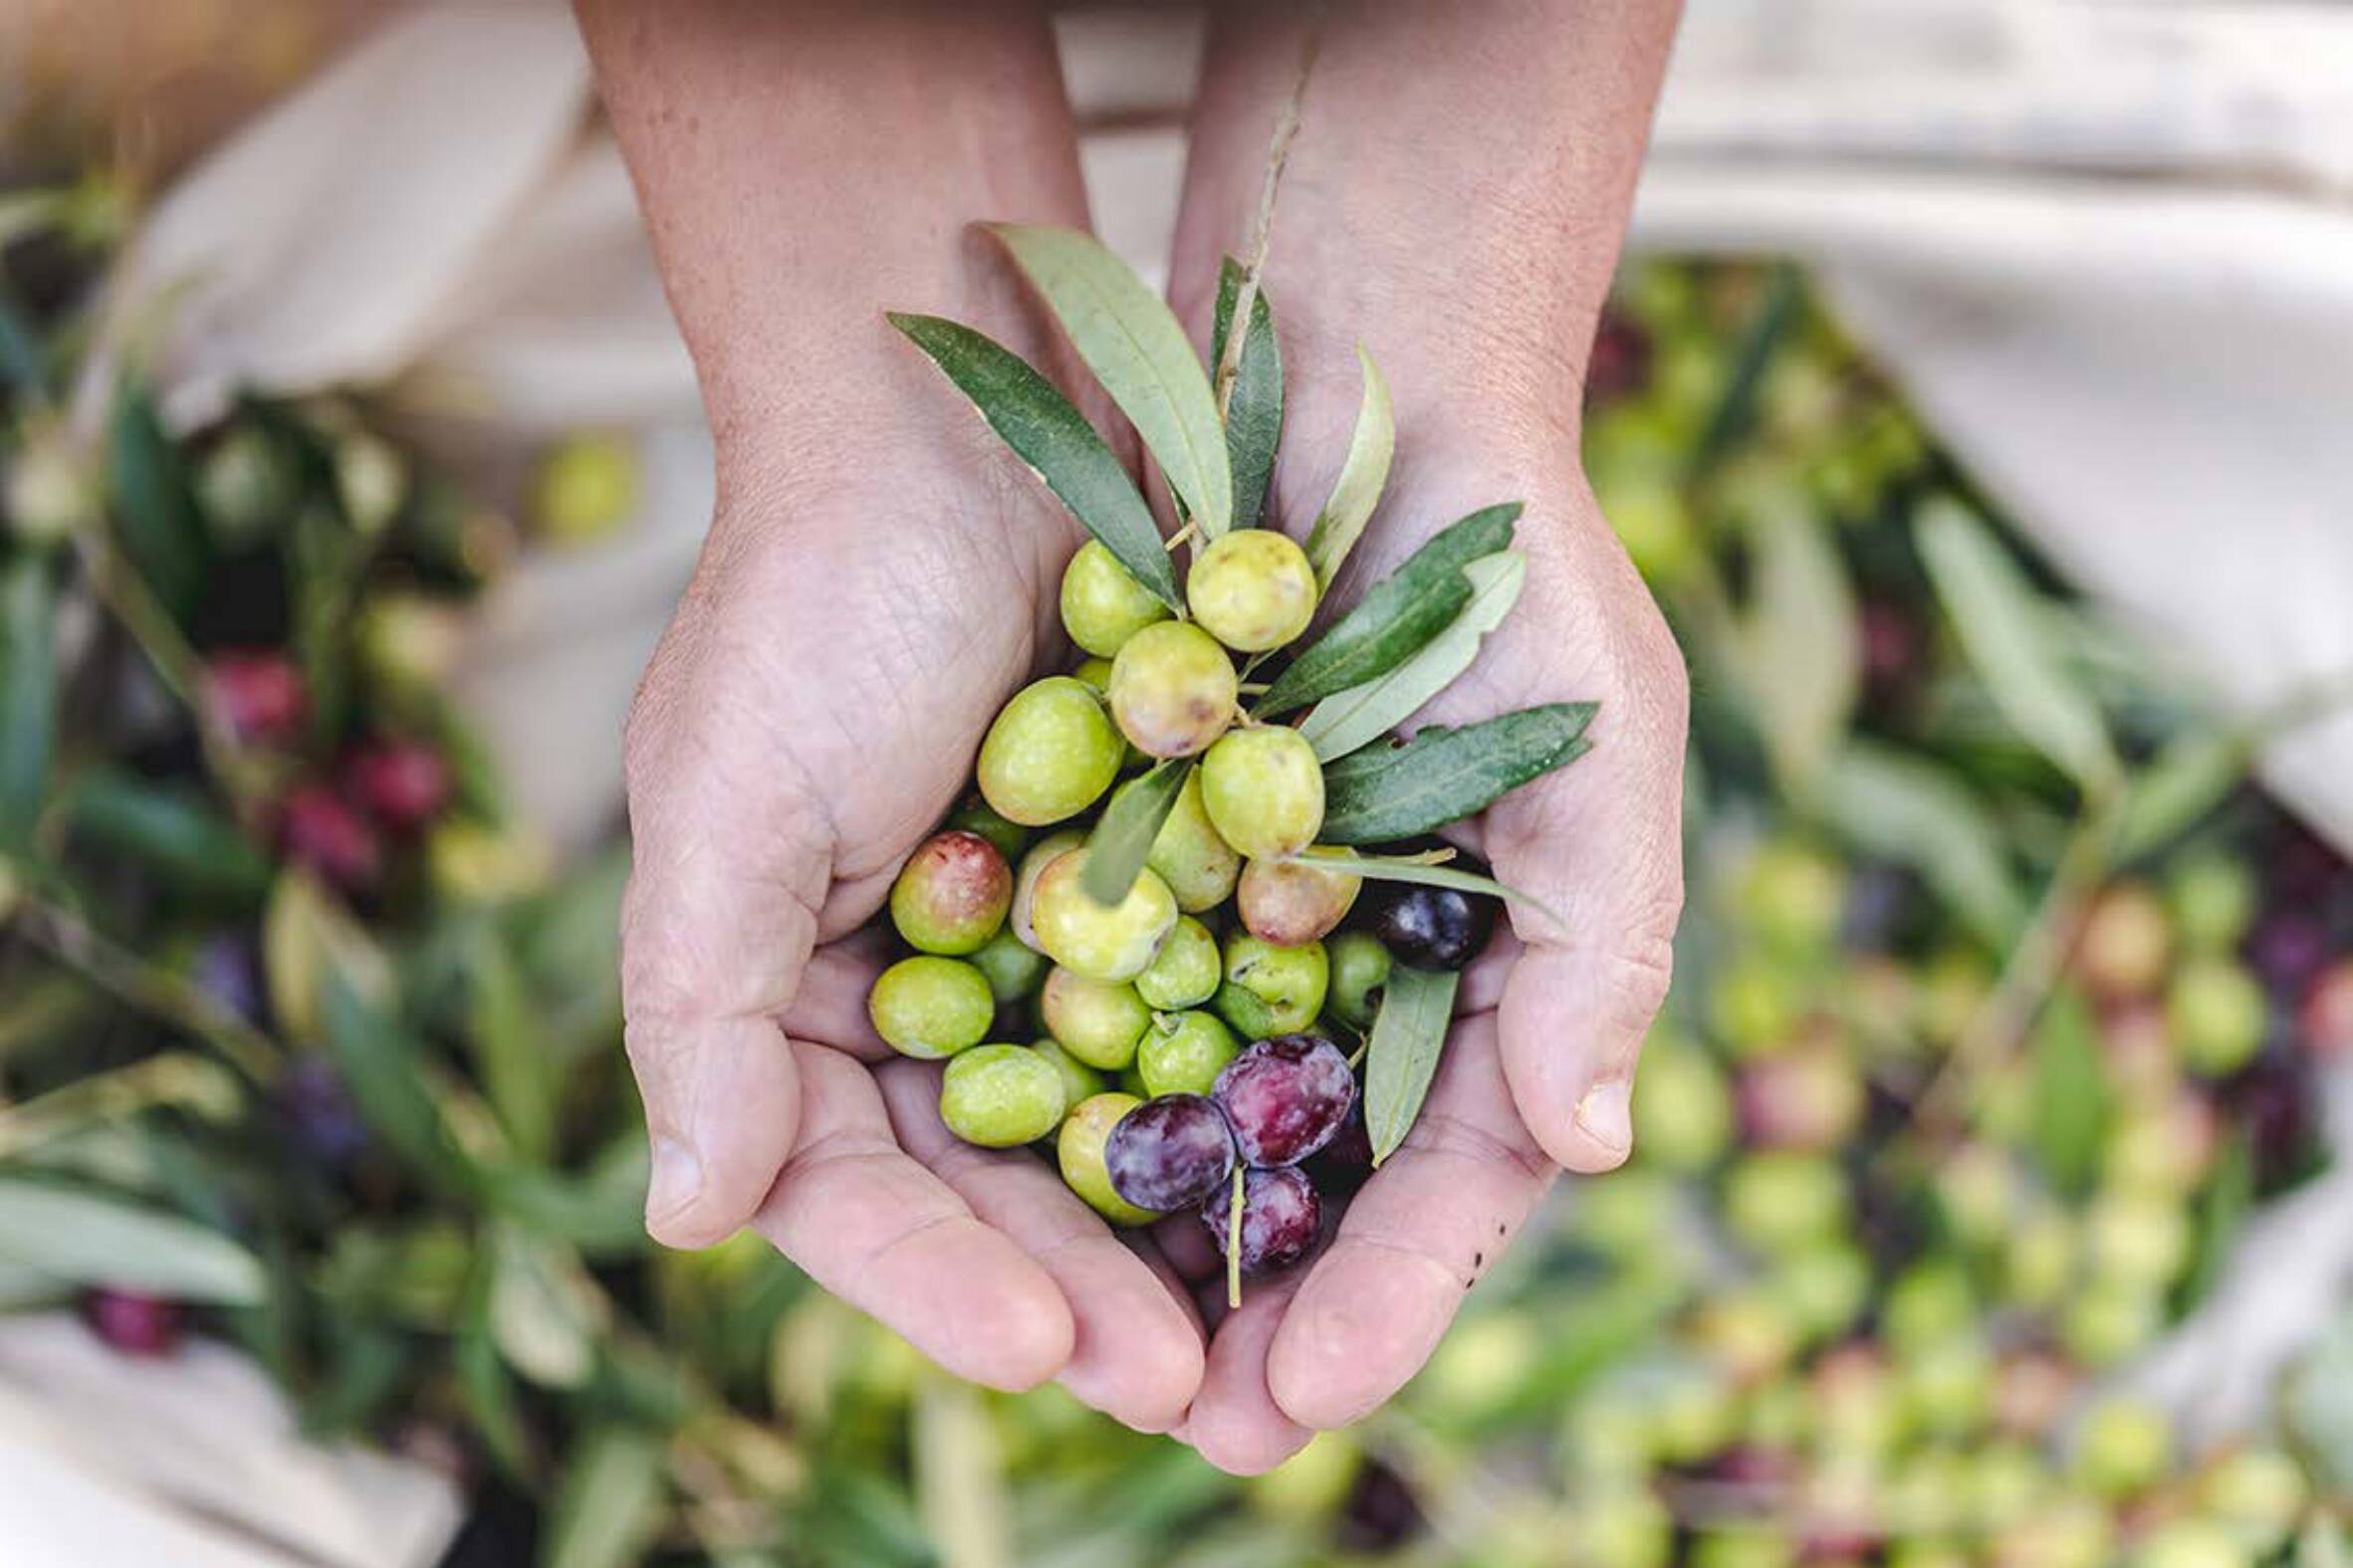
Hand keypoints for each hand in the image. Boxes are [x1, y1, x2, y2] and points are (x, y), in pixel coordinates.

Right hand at [620, 419, 1206, 1429]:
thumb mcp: (724, 811)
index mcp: (776, 999)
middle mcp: (894, 991)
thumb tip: (684, 1223)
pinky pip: (1182, 1014)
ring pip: (1092, 1126)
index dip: (938, 1282)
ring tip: (1250, 1318)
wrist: (957, 414)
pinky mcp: (1135, 877)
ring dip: (1161, 1219)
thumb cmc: (816, 607)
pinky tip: (1297, 1161)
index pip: (846, 1189)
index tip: (1048, 1344)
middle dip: (1074, 1285)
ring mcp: (1020, 941)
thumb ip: (698, 1019)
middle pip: (984, 1186)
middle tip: (1178, 1382)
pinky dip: (1224, 1088)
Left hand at [1161, 445, 1687, 1470]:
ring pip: (1193, 1112)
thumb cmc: (1511, 558)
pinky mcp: (1134, 842)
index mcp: (1489, 972)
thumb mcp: (1601, 748)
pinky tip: (1002, 1159)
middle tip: (1186, 1421)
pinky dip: (1059, 1074)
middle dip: (1254, 1306)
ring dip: (1141, 1230)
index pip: (1451, 1177)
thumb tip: (1591, 1147)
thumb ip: (1601, 946)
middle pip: (1311, 1178)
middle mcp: (1359, 961)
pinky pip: (1096, 986)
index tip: (1302, 1400)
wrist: (1349, 374)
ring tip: (1076, 1344)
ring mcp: (1244, 911)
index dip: (1389, 1298)